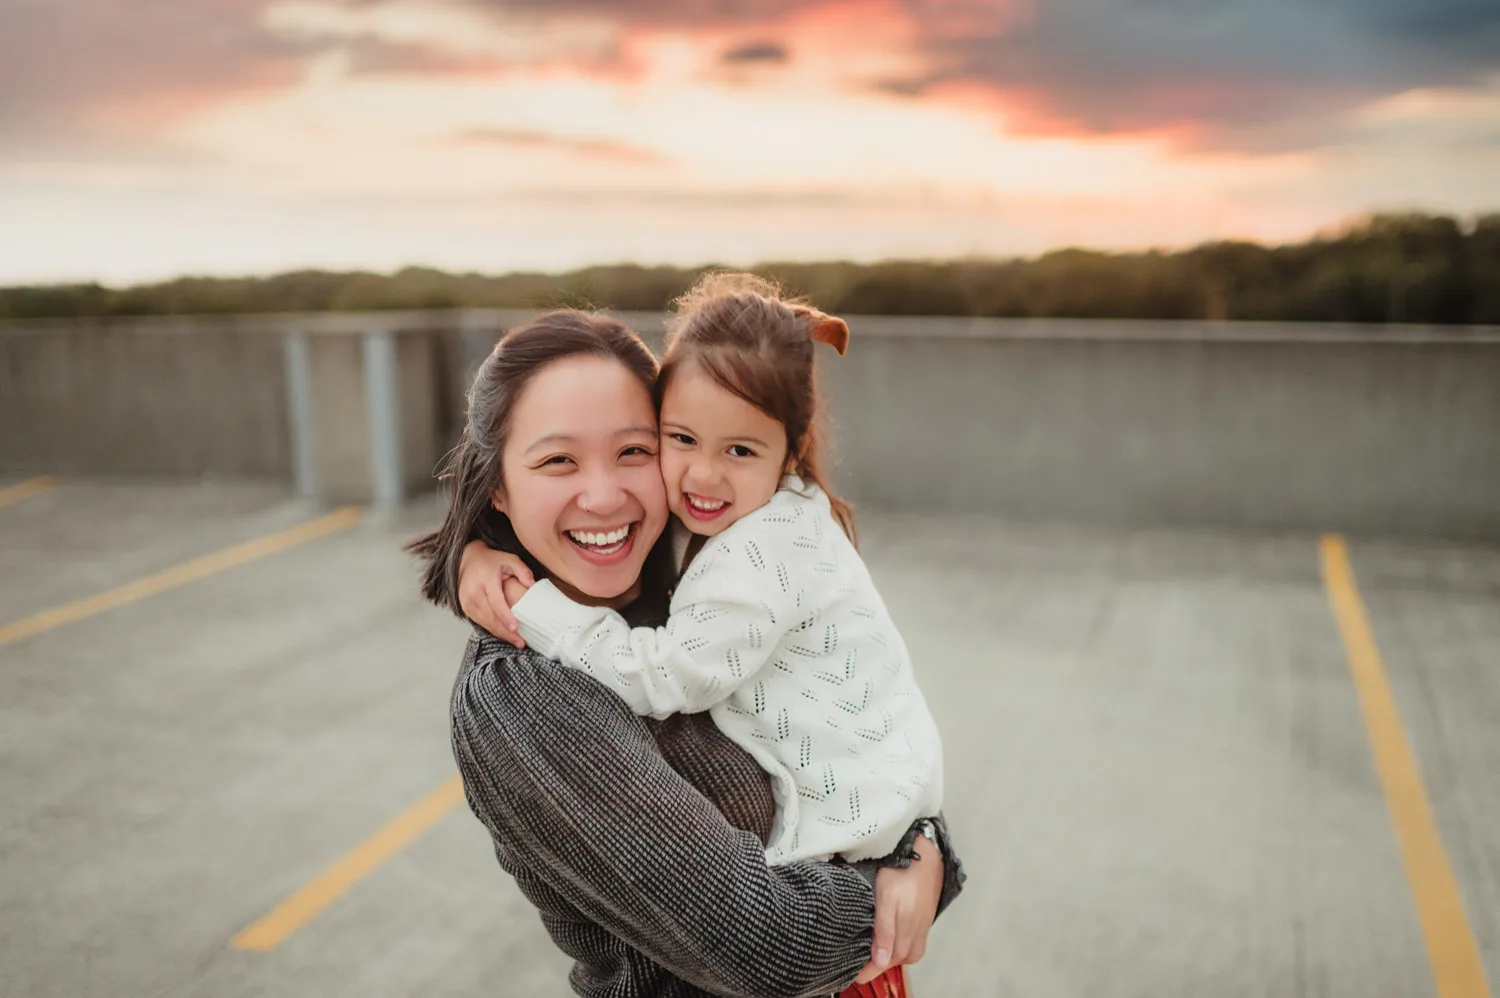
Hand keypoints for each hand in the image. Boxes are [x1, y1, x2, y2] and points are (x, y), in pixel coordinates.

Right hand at [457, 540, 534, 645]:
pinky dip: (492, 629)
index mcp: (486, 580)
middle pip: (490, 617)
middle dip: (506, 632)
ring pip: (484, 623)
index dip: (506, 617)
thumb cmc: (491, 561)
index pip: (496, 602)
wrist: (468, 559)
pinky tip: (504, 634)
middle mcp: (473, 592)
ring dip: (500, 634)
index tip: (516, 628)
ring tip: (516, 641)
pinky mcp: (465, 607)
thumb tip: (532, 586)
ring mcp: (467, 601)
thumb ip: (523, 571)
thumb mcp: (510, 559)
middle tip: (520, 642)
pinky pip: (480, 622)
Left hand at [853, 832, 941, 984]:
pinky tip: (895, 936)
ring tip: (878, 953)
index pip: (889, 960)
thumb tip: (881, 962)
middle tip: (864, 965)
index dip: (872, 970)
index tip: (857, 977)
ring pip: (911, 951)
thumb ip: (884, 931)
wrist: (924, 848)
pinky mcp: (926, 914)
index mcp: (906, 928)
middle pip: (901, 958)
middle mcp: (918, 929)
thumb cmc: (900, 869)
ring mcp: (924, 922)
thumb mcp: (885, 899)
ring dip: (896, 956)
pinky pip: (917, 939)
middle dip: (884, 965)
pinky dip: (905, 944)